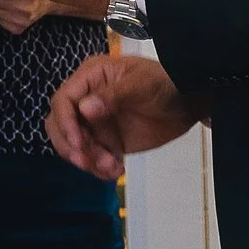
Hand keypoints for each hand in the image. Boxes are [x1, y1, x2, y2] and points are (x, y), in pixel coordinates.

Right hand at [45, 53, 196, 181]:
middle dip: (71, 146)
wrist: (188, 103)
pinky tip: (117, 170)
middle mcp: (87, 100)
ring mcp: (95, 122)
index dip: (65, 123)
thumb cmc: (165, 82)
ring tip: (112, 166)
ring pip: (74, 146)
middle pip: (60, 125)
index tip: (79, 142)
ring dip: (87, 160)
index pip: (63, 101)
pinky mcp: (106, 141)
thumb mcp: (142, 84)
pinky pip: (92, 158)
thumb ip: (114, 95)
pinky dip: (99, 168)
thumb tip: (84, 108)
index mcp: (91, 78)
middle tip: (88, 160)